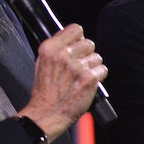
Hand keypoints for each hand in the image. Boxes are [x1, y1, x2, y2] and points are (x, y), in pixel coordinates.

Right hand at [20, 23, 106, 140]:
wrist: (47, 113)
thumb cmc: (45, 91)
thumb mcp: (41, 63)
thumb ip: (55, 48)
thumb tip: (72, 38)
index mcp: (49, 48)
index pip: (76, 29)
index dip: (79, 39)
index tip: (77, 47)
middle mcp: (63, 55)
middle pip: (89, 43)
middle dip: (87, 54)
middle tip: (79, 67)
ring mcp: (76, 66)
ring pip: (97, 57)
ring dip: (92, 67)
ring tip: (81, 78)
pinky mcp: (88, 78)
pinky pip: (103, 70)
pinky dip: (98, 77)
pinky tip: (88, 84)